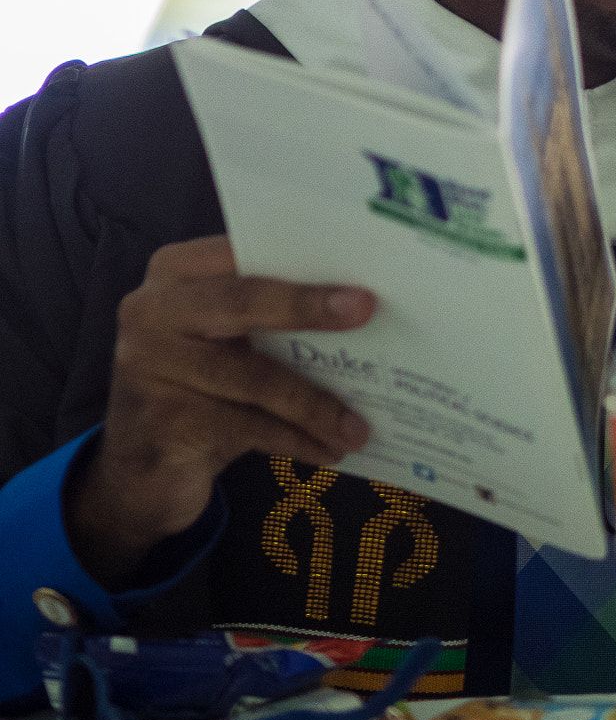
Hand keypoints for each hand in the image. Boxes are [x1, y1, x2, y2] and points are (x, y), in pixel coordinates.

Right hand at [66, 236, 374, 584]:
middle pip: (242, 303)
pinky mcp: (160, 422)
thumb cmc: (206, 381)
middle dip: (309, 307)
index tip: (354, 266)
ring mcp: (148, 367)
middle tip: (367, 312)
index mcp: (176, 272)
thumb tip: (361, 302)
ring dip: (317, 404)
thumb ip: (272, 309)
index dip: (300, 261)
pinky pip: (246, 427)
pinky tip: (330, 448)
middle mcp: (152, 311)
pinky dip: (296, 439)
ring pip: (252, 378)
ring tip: (360, 424)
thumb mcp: (229, 336)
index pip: (243, 255)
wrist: (143, 464)